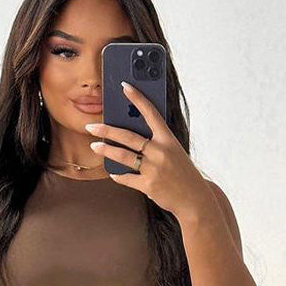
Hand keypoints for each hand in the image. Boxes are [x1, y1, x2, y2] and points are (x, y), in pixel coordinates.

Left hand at [84, 81, 212, 218]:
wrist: (194, 198)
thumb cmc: (182, 173)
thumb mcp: (174, 152)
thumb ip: (156, 143)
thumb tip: (131, 136)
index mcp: (168, 139)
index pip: (151, 113)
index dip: (137, 98)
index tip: (124, 86)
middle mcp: (160, 151)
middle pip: (128, 136)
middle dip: (107, 130)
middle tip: (91, 127)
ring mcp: (154, 168)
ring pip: (123, 156)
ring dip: (106, 150)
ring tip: (94, 146)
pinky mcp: (149, 185)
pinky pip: (127, 178)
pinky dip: (119, 175)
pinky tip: (113, 173)